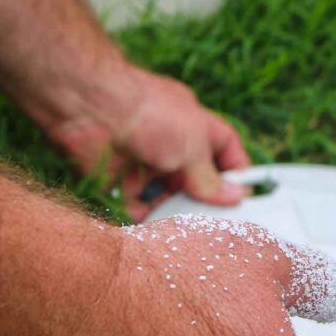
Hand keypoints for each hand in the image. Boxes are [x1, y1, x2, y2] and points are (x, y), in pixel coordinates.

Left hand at [45, 66, 250, 220]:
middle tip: (212, 222)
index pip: (226, 149)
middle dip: (202, 198)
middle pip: (194, 176)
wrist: (92, 108)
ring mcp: (145, 158)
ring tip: (181, 228)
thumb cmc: (149, 115)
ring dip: (172, 209)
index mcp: (197, 126)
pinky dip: (142, 213)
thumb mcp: (192, 148)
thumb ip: (210, 178)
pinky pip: (135, 200)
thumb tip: (235, 197)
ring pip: (165, 192)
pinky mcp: (118, 175)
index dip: (236, 173)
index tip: (243, 200)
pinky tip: (150, 224)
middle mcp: (172, 142)